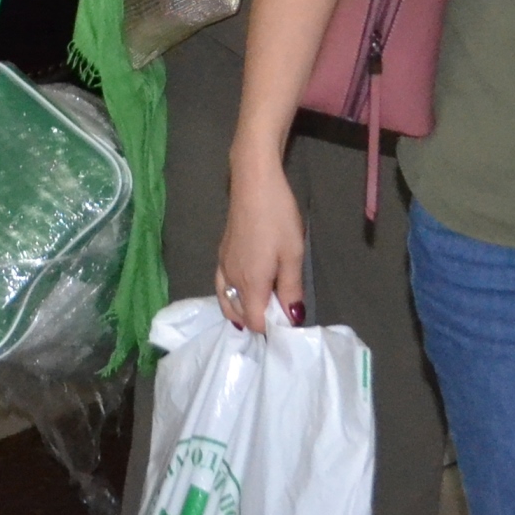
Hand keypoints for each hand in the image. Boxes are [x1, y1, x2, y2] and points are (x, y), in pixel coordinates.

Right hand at [212, 157, 304, 334]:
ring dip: (242, 313)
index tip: (289, 326)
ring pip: (227, 303)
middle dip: (257, 323)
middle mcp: (232, 280)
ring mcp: (223, 267)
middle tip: (279, 318)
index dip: (272, 329)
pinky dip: (230, 299)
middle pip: (239, 316)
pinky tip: (242, 293)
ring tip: (262, 310)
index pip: (256, 322)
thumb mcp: (293, 254)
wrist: (254, 184)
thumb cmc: (278, 218)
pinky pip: (222, 288)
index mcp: (250, 284)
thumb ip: (291, 289)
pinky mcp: (221, 255)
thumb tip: (292, 319)